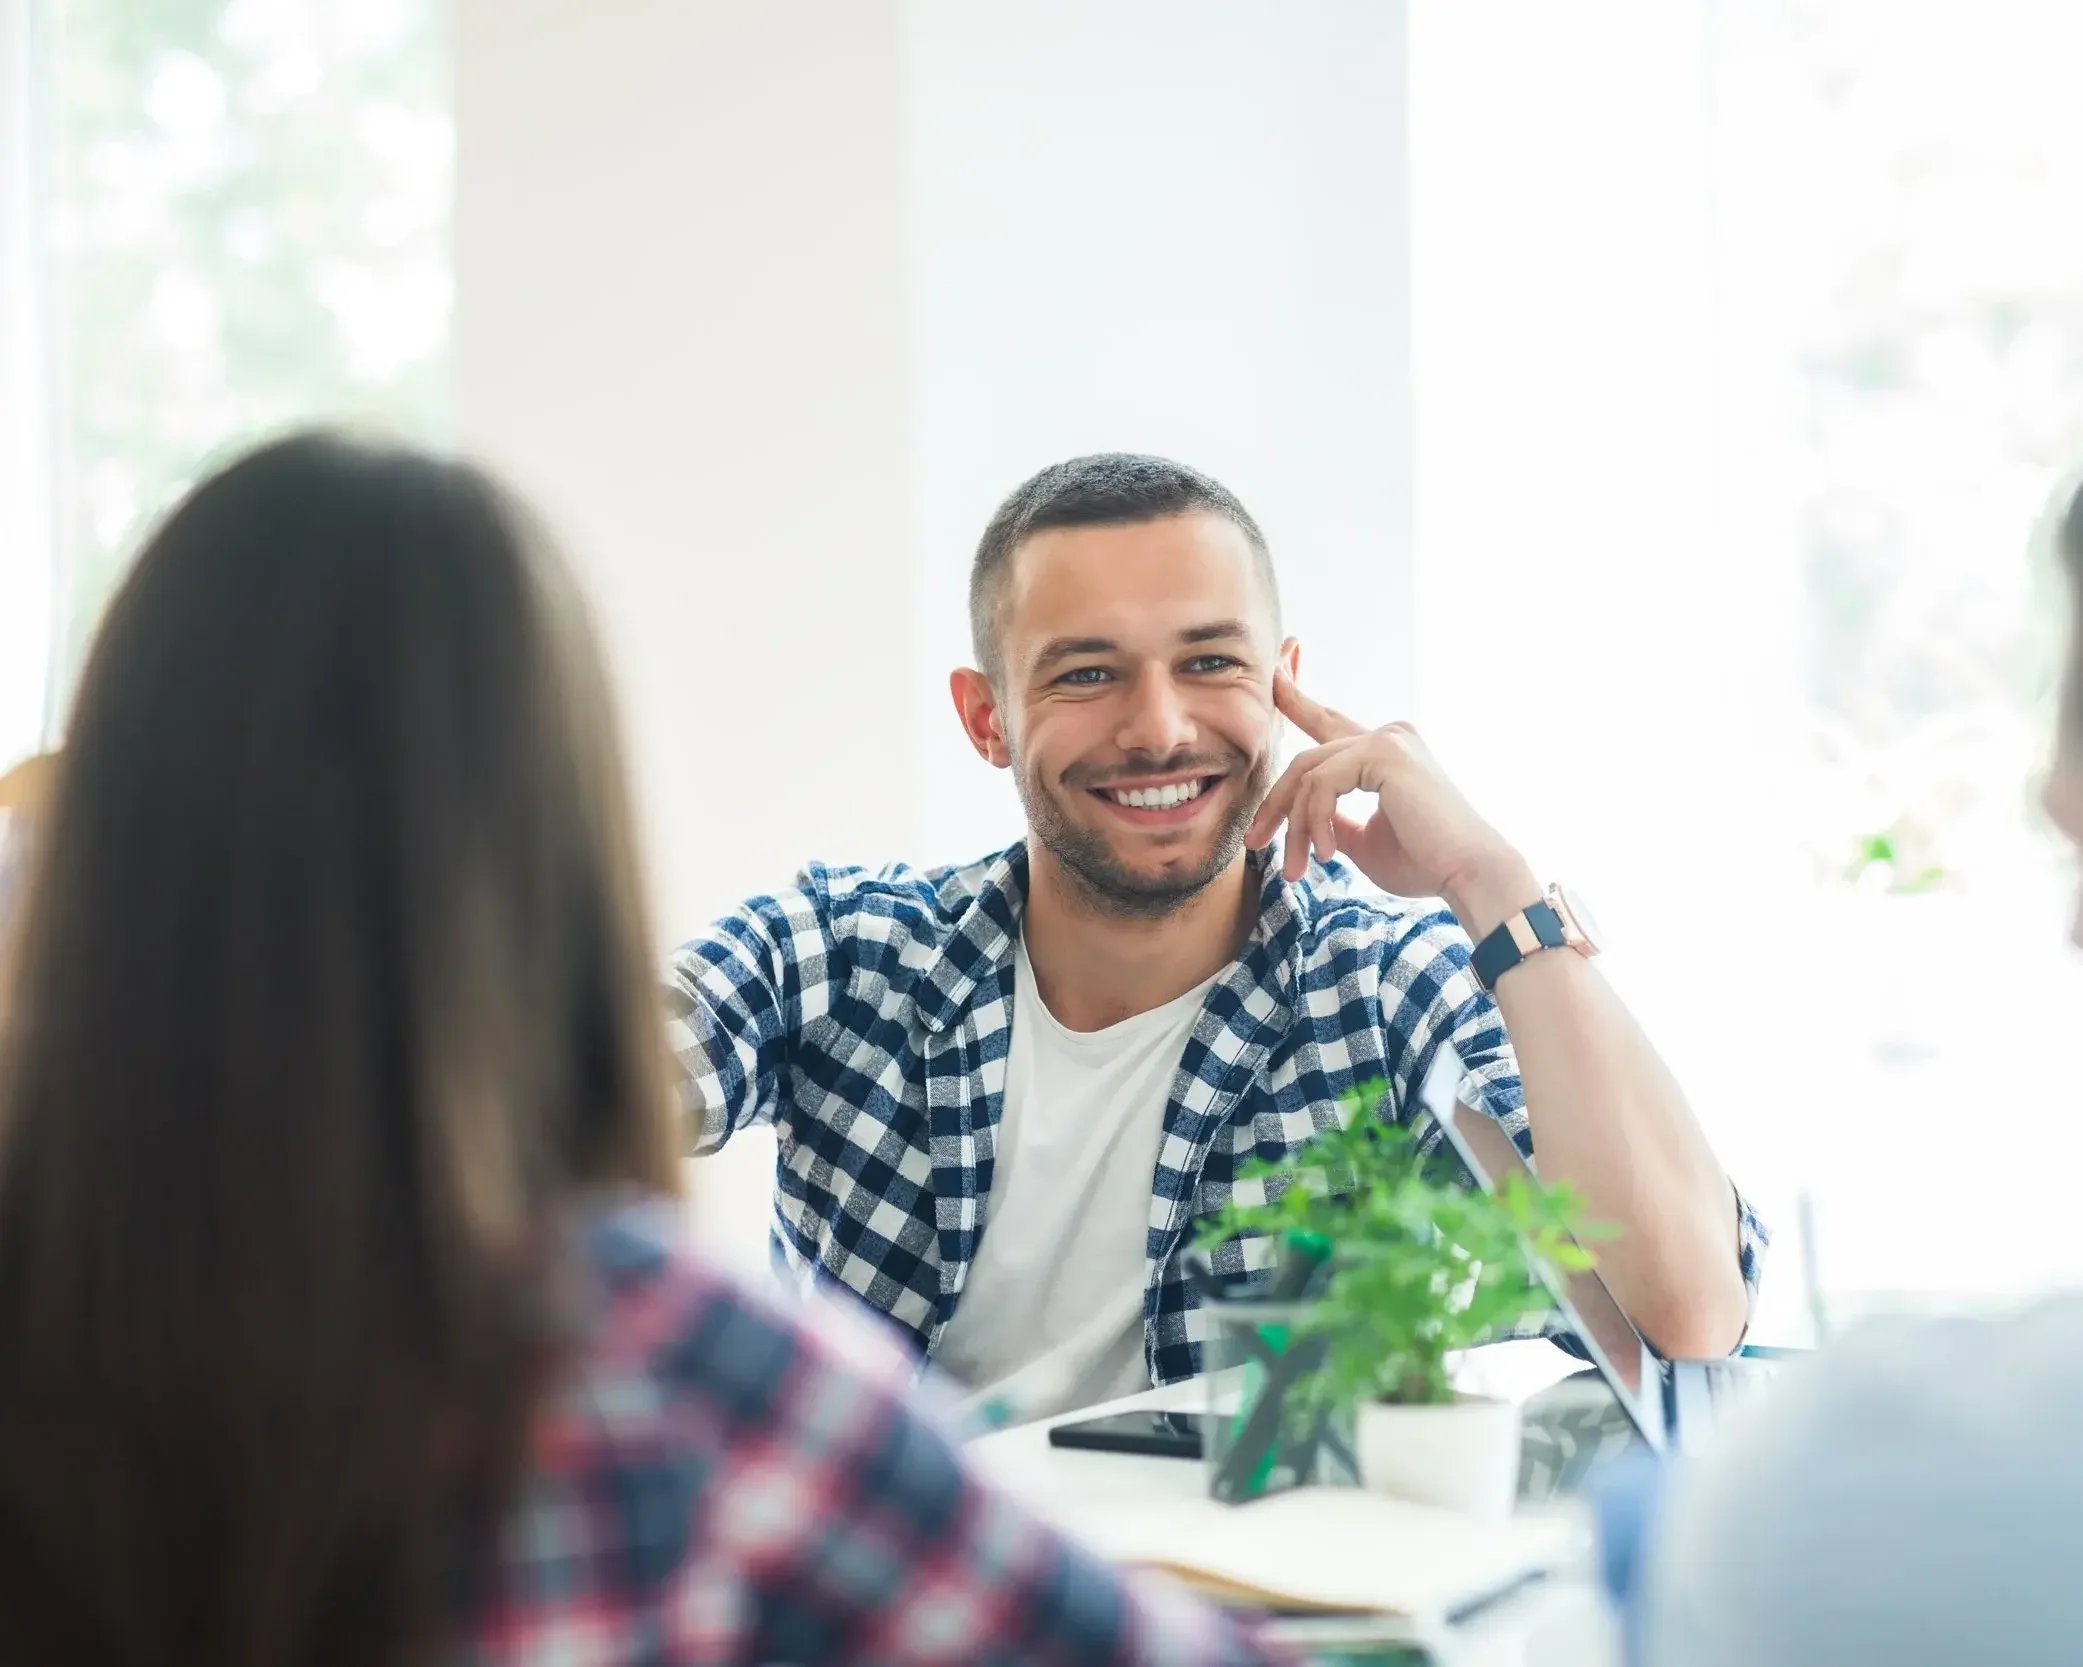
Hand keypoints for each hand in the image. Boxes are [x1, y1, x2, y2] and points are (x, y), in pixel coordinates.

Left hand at [1245, 671, 1535, 930]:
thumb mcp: (1361, 838)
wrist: (1468, 874)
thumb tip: (1300, 813)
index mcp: (1386, 752)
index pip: (1327, 722)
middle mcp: (1388, 735)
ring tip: (1297, 867)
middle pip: (1306, 758)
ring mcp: (1387, 738)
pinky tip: (1327, 853)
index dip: (1295, 697)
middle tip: (1254, 841)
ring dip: (1294, 825)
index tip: (1272, 676)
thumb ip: (1332, 818)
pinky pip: (1322, 783)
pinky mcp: (1385, 752)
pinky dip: (1314, 820)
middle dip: (1275, 802)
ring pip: (1308, 773)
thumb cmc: (1424, 862)